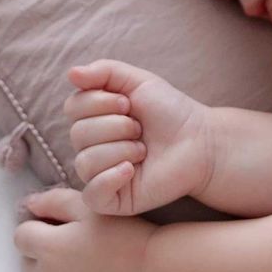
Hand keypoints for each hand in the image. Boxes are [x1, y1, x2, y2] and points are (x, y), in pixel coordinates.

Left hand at [13, 187, 155, 271]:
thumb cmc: (126, 234)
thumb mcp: (93, 206)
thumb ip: (56, 201)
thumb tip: (29, 204)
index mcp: (49, 247)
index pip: (21, 235)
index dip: (38, 225)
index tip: (59, 224)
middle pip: (28, 261)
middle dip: (44, 250)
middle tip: (75, 241)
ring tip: (83, 262)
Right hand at [64, 59, 216, 215]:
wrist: (199, 140)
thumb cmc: (170, 111)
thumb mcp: (139, 82)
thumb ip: (105, 72)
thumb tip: (71, 73)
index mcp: (93, 118)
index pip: (73, 107)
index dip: (101, 102)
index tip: (130, 104)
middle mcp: (91, 146)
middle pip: (78, 133)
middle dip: (117, 125)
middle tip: (141, 128)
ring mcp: (99, 174)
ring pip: (85, 161)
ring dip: (123, 149)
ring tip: (145, 149)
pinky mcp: (111, 200)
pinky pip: (92, 193)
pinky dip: (111, 178)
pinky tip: (133, 170)